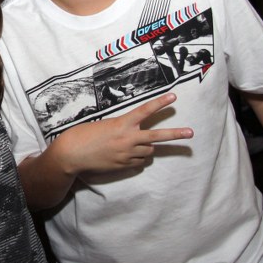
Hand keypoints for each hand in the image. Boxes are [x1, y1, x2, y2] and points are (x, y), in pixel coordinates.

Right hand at [52, 93, 192, 174]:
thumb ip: (120, 128)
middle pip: (157, 136)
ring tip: (135, 144)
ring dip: (147, 147)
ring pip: (149, 151)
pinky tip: (128, 155)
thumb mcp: (103, 125)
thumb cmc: (82, 135)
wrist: (71, 155)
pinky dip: (138, 157)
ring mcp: (127, 154)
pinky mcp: (124, 166)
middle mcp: (128, 139)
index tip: (173, 97)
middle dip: (176, 134)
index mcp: (122, 124)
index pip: (145, 111)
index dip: (160, 103)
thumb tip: (131, 134)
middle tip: (191, 133)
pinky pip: (139, 161)